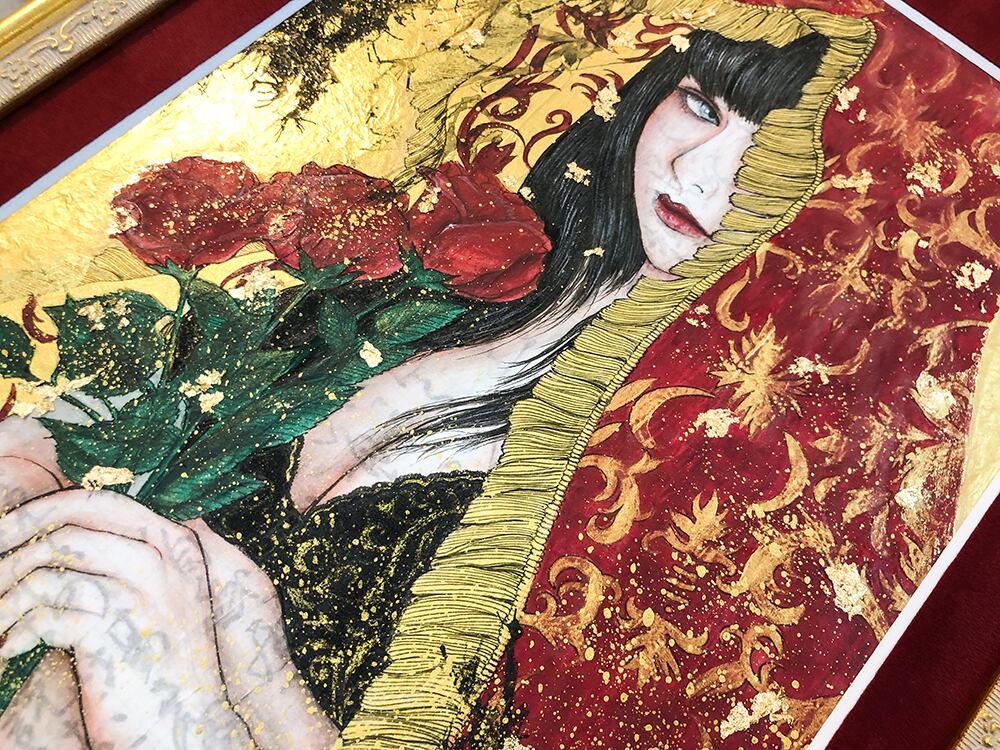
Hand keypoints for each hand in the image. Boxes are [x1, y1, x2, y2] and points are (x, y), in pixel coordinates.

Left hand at [0, 489, 253, 748]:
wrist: (189, 726)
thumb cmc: (165, 664)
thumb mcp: (162, 599)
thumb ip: (130, 559)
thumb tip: (61, 532)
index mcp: (177, 544)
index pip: (101, 500)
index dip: (46, 509)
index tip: (10, 527)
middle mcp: (163, 559)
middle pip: (71, 523)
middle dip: (16, 538)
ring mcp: (140, 592)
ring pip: (50, 565)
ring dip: (9, 592)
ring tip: (0, 618)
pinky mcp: (112, 630)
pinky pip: (44, 611)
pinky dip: (18, 631)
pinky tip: (12, 649)